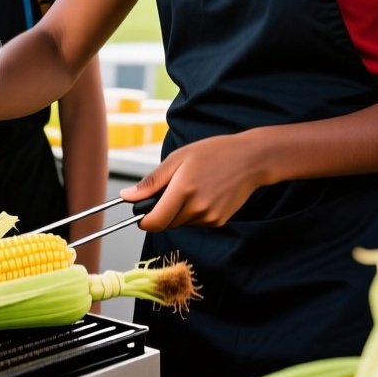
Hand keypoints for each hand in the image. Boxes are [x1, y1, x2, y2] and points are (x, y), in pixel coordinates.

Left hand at [121, 133, 269, 231]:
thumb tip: (126, 197)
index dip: (143, 220)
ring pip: (181, 223)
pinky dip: (193, 212)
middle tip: (173, 188)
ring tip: (192, 187)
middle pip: (166, 223)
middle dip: (162, 211)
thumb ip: (152, 182)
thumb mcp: (178, 158)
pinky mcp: (219, 221)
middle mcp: (197, 208)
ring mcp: (210, 217)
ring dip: (178, 211)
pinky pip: (196, 222)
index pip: (154, 222)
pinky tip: (204, 194)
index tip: (142, 212)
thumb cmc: (213, 153)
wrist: (251, 160)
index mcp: (183, 190)